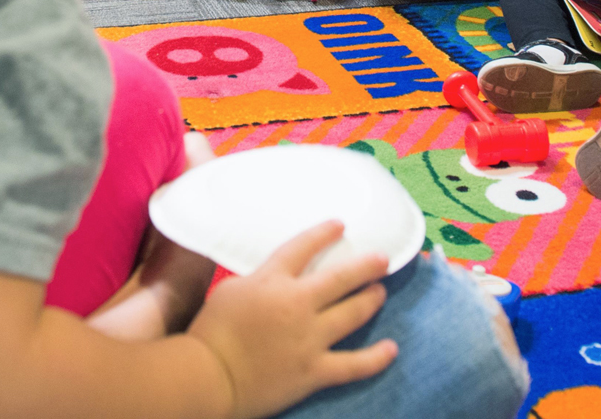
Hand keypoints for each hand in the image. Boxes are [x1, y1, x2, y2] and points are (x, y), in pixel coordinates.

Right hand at [188, 221, 396, 418]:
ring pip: (353, 313)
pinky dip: (376, 357)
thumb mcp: (230, 291)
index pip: (303, 247)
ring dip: (371, 299)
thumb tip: (272, 278)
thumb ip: (257, 281)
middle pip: (341, 277)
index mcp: (272, 280)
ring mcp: (310, 338)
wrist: (209, 376)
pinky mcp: (315, 371)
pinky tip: (392, 349)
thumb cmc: (210, 332)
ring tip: (380, 292)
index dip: (324, 233)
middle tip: (383, 259)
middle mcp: (298, 304)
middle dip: (366, 265)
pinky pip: (354, 365)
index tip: (340, 224)